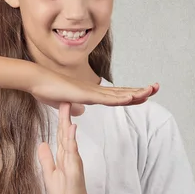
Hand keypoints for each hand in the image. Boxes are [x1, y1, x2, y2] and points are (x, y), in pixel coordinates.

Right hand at [29, 67, 158, 116]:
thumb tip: (82, 112)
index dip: (132, 95)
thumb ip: (75, 107)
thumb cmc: (49, 90)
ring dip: (135, 93)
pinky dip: (119, 98)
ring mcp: (92, 92)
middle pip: (122, 93)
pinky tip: (131, 98)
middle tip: (157, 87)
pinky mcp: (85, 95)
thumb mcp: (65, 104)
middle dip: (140, 91)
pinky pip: (106, 98)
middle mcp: (96, 91)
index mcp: (93, 94)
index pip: (117, 96)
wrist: (37, 81)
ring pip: (118, 94)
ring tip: (150, 91)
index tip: (146, 93)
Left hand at [38, 102, 97, 193]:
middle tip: (65, 99)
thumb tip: (41, 144)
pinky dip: (72, 140)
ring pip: (70, 139)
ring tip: (67, 109)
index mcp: (63, 158)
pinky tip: (72, 129)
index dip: (59, 121)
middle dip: (64, 117)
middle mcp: (69, 157)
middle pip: (66, 134)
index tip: (59, 106)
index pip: (61, 136)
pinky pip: (73, 152)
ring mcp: (73, 163)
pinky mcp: (76, 170)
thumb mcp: (49, 175)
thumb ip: (46, 159)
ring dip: (68, 124)